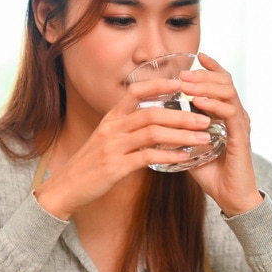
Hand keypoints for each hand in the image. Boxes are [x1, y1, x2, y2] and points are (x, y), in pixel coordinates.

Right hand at [34, 76, 217, 219]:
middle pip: (152, 113)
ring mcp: (113, 147)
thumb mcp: (106, 139)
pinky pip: (148, 157)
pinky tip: (185, 158)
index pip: (135, 91)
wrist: (65, 188)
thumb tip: (154, 121)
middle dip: (182, 114)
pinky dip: (169, 156)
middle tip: (206, 117)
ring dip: (182, 134)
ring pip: (153, 133)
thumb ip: (127, 128)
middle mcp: (112, 128)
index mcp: (111, 118)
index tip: (182, 83)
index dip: (159, 85)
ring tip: (203, 137)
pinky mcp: (116, 167)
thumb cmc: (90, 164)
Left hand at [181, 53, 262, 215]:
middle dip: (204, 74)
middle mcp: (236, 115)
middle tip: (184, 73)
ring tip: (188, 83)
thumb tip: (156, 122)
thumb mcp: (190, 147)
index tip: (197, 56)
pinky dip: (214, 105)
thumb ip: (179, 132)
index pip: (222, 82)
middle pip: (225, 82)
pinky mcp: (241, 137)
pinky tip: (199, 102)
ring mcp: (240, 125)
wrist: (230, 197)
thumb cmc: (212, 173)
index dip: (212, 68)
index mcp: (226, 114)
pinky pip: (230, 114)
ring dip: (206, 86)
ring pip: (228, 93)